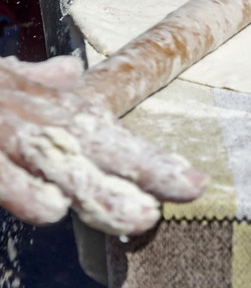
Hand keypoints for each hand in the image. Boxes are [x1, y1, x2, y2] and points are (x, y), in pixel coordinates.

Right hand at [0, 56, 206, 234]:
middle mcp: (37, 121)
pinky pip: (2, 177)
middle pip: (102, 146)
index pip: (112, 136)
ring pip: (61, 165)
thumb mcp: (4, 79)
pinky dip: (25, 192)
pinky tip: (52, 211)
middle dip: (148, 170)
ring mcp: (6, 136)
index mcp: (50, 109)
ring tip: (141, 217)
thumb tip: (68, 70)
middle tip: (191, 190)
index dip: (153, 160)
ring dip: (101, 192)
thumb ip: (37, 81)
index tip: (195, 182)